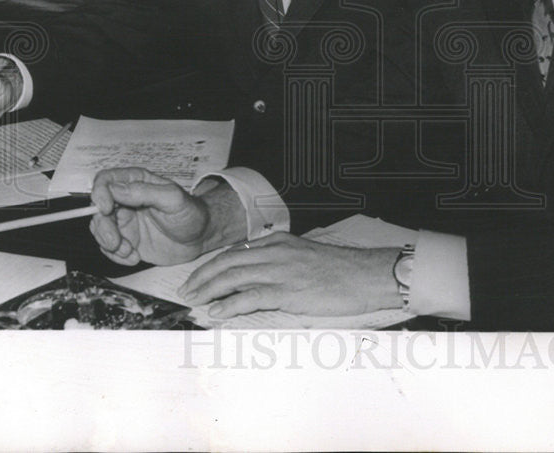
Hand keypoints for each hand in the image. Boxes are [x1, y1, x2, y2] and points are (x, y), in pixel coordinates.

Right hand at [89, 168, 214, 265]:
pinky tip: (134, 257)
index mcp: (136, 182)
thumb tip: (116, 189)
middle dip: (103, 228)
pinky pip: (108, 248)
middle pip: (97, 209)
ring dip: (109, 244)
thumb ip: (145, 192)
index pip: (105, 181)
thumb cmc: (191, 213)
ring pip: (99, 230)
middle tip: (116, 242)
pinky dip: (116, 255)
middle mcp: (126, 200)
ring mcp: (124, 221)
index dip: (100, 194)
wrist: (200, 237)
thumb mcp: (172, 199)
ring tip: (129, 252)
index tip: (106, 210)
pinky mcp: (126, 240)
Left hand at [176, 232, 401, 318]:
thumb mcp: (304, 258)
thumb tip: (257, 278)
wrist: (368, 275)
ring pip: (233, 277)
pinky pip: (251, 296)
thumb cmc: (340, 271)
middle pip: (227, 262)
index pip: (236, 252)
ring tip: (193, 300)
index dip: (212, 265)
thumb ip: (280, 262)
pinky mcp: (289, 290)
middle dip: (202, 276)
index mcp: (279, 242)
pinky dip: (229, 304)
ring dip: (208, 289)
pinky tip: (216, 311)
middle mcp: (276, 252)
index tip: (197, 277)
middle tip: (186, 290)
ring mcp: (281, 270)